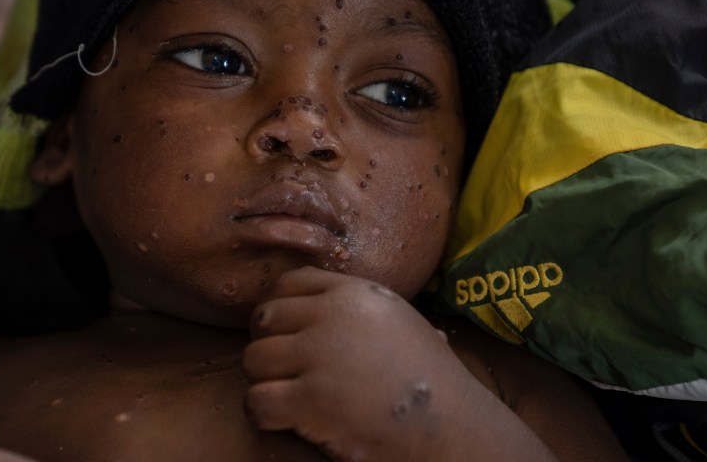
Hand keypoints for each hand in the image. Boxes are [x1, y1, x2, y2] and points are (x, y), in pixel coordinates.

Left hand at [243, 266, 473, 460]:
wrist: (452, 424)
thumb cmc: (426, 376)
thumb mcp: (395, 318)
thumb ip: (354, 305)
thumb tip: (311, 304)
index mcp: (353, 293)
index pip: (288, 283)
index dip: (275, 308)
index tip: (280, 333)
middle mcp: (333, 315)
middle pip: (264, 319)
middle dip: (268, 345)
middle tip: (284, 371)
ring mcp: (320, 356)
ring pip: (254, 359)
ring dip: (264, 381)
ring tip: (288, 397)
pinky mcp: (312, 400)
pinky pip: (256, 400)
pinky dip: (263, 414)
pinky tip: (286, 420)